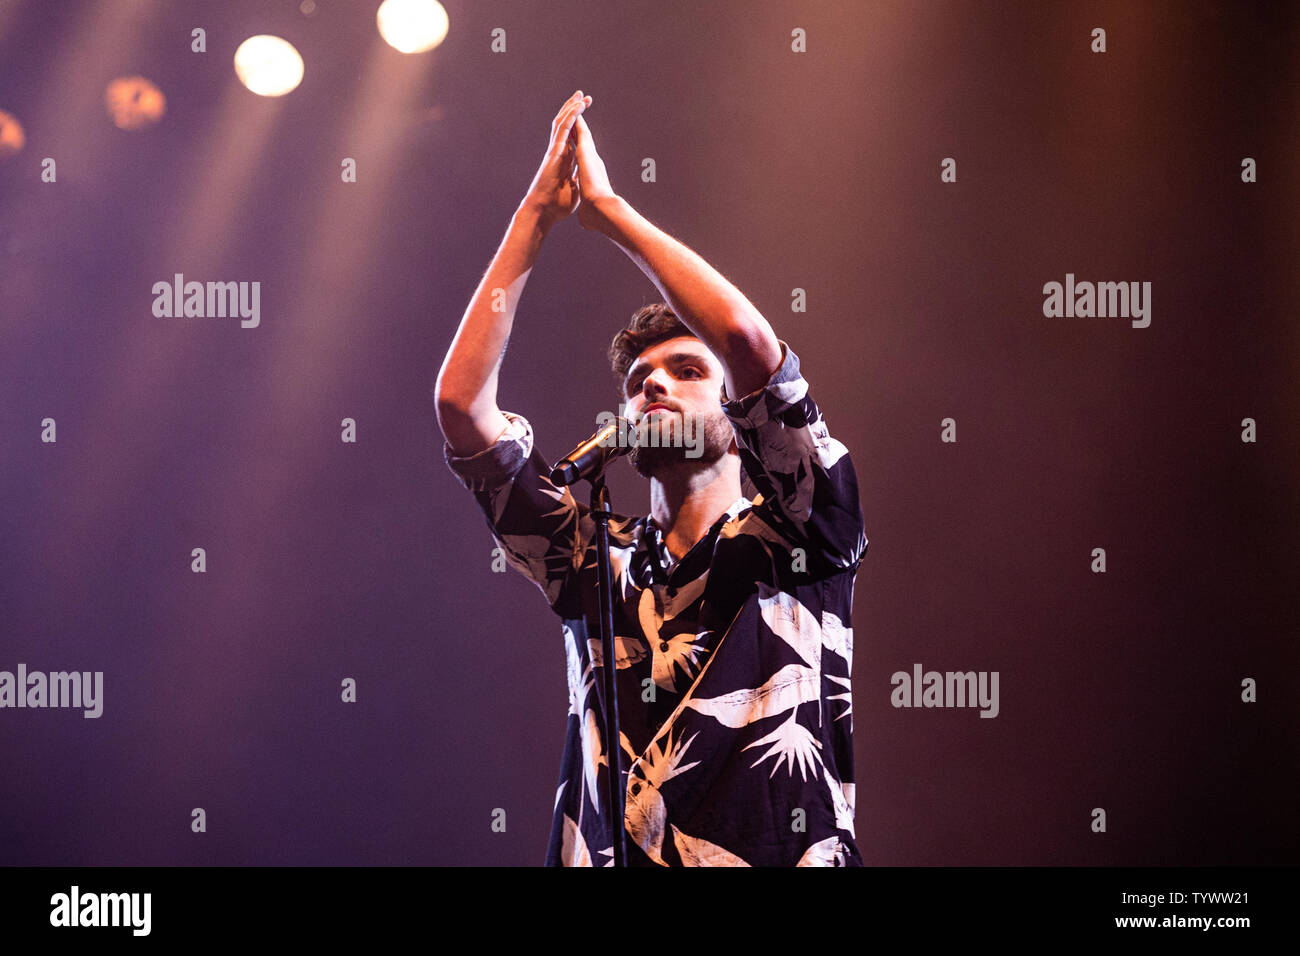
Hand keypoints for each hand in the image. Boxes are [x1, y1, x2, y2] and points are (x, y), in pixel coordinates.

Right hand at [522, 91, 590, 228]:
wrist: (544, 210)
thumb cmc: (558, 204)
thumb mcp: (573, 188)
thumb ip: (576, 178)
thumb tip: (583, 175)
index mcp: (564, 159)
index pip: (572, 137)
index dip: (579, 124)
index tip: (586, 115)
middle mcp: (559, 151)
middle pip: (567, 125)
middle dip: (575, 110)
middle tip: (584, 97)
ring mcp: (556, 150)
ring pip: (564, 123)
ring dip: (573, 108)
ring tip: (581, 95)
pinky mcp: (555, 152)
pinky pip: (563, 130)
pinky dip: (571, 117)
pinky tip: (578, 107)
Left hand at [572, 109, 616, 230]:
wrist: (601, 211)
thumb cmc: (595, 215)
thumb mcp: (588, 211)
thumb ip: (588, 211)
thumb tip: (588, 222)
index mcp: (590, 173)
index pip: (581, 155)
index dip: (578, 145)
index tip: (575, 139)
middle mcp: (591, 161)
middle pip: (583, 139)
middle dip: (579, 126)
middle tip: (578, 112)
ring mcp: (589, 154)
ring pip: (582, 130)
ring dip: (578, 116)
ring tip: (577, 102)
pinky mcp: (586, 151)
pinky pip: (579, 130)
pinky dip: (577, 119)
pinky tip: (574, 107)